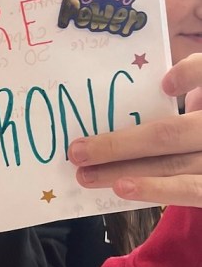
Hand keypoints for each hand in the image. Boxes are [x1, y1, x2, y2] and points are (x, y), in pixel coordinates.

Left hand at [68, 53, 201, 207]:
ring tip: (87, 176)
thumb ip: (183, 81)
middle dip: (119, 144)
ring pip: (171, 166)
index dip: (189, 76)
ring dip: (123, 171)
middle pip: (169, 134)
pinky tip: (121, 188)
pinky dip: (154, 190)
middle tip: (76, 151)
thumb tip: (147, 83)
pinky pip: (189, 191)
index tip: (165, 84)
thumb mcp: (201, 91)